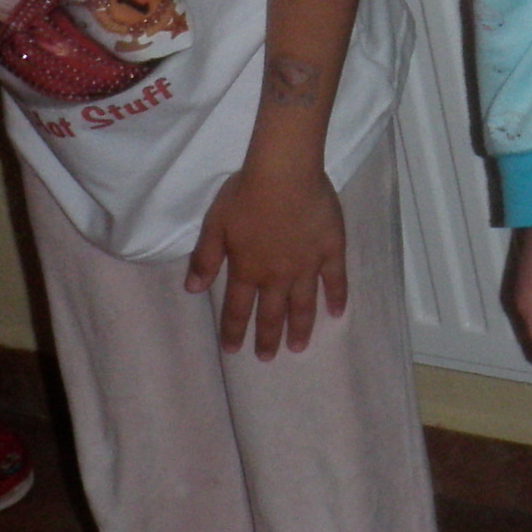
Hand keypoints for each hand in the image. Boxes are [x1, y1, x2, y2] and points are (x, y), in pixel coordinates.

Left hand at [187, 162, 347, 357]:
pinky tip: (337, 313)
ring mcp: (307, 265)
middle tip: (267, 358)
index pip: (238, 308)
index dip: (234, 330)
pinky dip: (337, 298)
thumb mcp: (214, 225)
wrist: (285, 174)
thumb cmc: (245, 195)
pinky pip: (336, 280)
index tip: (233, 350)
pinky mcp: (331, 251)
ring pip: (304, 304)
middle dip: (268, 338)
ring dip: (300, 328)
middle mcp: (277, 275)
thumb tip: (193, 289)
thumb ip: (205, 258)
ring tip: (299, 347)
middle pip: (272, 313)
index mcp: (247, 269)